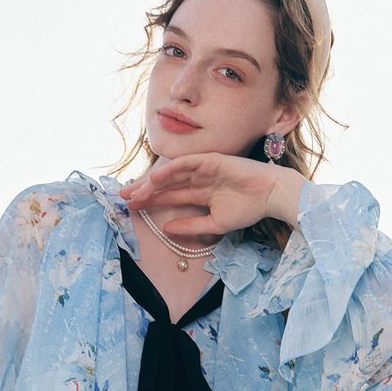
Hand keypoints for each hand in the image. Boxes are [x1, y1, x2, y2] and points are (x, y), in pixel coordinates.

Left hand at [120, 154, 306, 236]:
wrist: (271, 195)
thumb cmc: (248, 209)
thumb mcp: (215, 224)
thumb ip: (191, 226)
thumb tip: (167, 230)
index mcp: (199, 194)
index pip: (168, 197)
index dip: (149, 202)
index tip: (130, 208)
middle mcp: (197, 179)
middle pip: (164, 185)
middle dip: (143, 190)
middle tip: (120, 197)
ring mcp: (203, 168)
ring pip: (170, 174)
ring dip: (152, 182)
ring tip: (134, 192)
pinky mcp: (210, 160)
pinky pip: (185, 164)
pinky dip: (169, 170)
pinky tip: (155, 179)